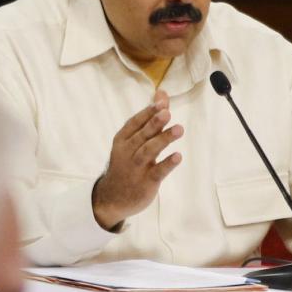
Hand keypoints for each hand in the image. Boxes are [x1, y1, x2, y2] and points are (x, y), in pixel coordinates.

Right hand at [92, 90, 182, 229]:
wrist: (112, 198)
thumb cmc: (126, 163)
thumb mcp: (133, 141)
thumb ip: (150, 118)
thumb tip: (162, 93)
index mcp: (122, 140)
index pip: (134, 123)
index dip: (147, 112)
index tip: (161, 102)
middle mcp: (127, 152)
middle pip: (142, 136)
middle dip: (154, 123)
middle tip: (167, 112)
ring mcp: (136, 168)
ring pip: (149, 151)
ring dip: (163, 139)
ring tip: (179, 129)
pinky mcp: (146, 183)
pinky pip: (157, 172)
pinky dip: (167, 164)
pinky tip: (178, 156)